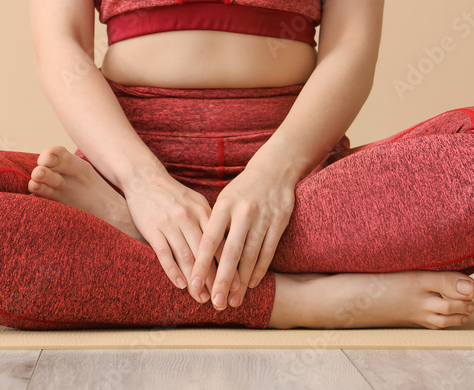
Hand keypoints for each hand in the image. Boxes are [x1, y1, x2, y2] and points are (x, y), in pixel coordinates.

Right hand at [121, 166, 223, 302]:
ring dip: (196, 280)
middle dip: (215, 279)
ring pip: (186, 257)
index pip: (220, 242)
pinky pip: (165, 254)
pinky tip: (181, 285)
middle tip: (222, 298)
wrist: (144, 178)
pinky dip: (173, 271)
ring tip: (203, 298)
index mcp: (203, 211)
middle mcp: (188, 217)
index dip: (229, 265)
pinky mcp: (152, 229)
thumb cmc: (173, 194)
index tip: (237, 284)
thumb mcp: (196, 202)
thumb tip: (227, 244)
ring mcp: (170, 224)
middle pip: (205, 253)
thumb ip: (209, 222)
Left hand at [189, 162, 296, 310]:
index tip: (194, 284)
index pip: (210, 240)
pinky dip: (259, 270)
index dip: (202, 264)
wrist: (274, 170)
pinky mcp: (279, 222)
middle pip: (231, 252)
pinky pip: (268, 251)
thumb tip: (201, 259)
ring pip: (250, 256)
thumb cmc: (241, 191)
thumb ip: (214, 226)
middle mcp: (243, 212)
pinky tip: (252, 284)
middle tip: (215, 302)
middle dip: (223, 280)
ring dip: (242, 282)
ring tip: (234, 300)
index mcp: (224, 206)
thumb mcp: (223, 201)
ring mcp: (262, 218)